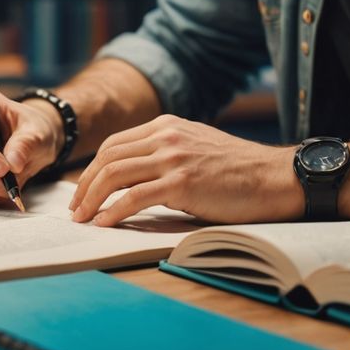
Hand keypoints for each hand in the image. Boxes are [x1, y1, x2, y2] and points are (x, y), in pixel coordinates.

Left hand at [68, 114, 302, 225]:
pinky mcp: (182, 183)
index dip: (93, 168)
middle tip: (76, 209)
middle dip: (85, 185)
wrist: (273, 177)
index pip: (115, 144)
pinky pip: (134, 197)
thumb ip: (167, 152)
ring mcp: (173, 157)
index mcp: (167, 125)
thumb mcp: (197, 147)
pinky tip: (105, 224)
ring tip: (83, 219)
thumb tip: (134, 178)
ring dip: (92, 199)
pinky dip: (113, 212)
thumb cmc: (238, 170)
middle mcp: (166, 136)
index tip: (84, 191)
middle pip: (109, 158)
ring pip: (115, 175)